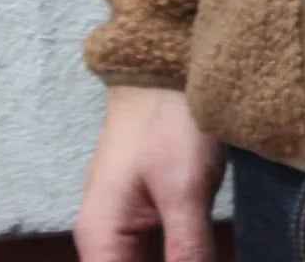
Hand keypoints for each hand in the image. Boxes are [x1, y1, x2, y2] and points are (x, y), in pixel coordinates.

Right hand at [74, 84, 225, 261]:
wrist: (164, 61)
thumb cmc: (170, 117)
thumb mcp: (185, 188)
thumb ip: (188, 250)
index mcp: (101, 239)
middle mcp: (104, 239)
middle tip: (204, 258)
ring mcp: (124, 224)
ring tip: (203, 255)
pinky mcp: (146, 210)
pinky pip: (155, 255)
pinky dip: (177, 260)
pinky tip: (200, 256)